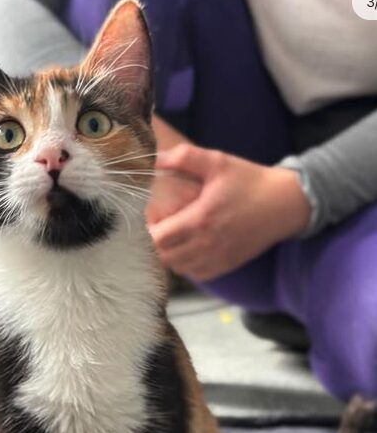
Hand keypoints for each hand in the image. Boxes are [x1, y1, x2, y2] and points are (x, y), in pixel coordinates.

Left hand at [148, 144, 311, 280]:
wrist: (285, 203)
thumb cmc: (249, 180)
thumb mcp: (217, 162)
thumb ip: (184, 158)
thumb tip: (154, 158)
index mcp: (201, 219)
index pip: (158, 238)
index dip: (148, 230)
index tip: (152, 217)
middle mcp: (207, 244)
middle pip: (164, 257)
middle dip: (155, 244)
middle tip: (159, 227)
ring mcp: (217, 258)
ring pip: (178, 268)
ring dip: (170, 255)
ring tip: (172, 238)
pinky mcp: (226, 265)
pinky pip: (196, 274)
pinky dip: (187, 265)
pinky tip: (188, 249)